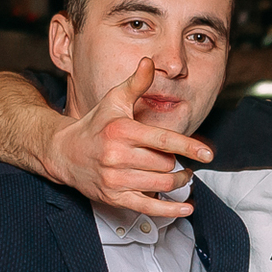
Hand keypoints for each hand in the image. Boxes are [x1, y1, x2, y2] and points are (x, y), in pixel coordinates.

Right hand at [45, 57, 211, 219]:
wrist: (63, 152)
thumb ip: (135, 83)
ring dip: (178, 182)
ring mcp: (115, 179)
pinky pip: (148, 207)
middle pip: (164, 164)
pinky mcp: (113, 197)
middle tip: (177, 159)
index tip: (208, 154)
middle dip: (176, 162)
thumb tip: (149, 62)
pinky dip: (170, 209)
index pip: (162, 140)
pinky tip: (185, 207)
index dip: (188, 147)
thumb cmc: (94, 125)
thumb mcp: (113, 101)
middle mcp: (117, 156)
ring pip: (160, 184)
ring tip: (182, 176)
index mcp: (122, 131)